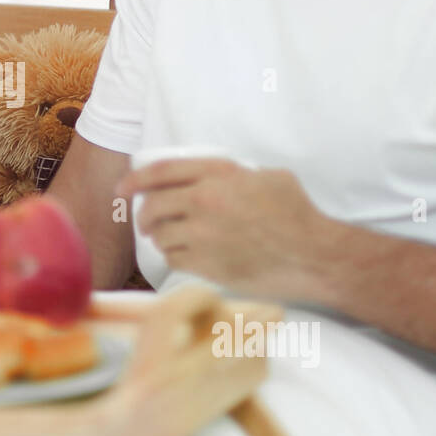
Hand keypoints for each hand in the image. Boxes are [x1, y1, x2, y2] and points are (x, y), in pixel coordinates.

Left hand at [115, 159, 334, 300]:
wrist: (312, 255)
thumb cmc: (297, 214)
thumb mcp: (268, 176)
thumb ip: (233, 173)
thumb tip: (210, 178)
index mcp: (220, 174)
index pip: (161, 171)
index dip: (136, 179)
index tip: (123, 188)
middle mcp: (206, 201)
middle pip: (152, 206)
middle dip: (144, 216)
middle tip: (147, 224)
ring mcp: (204, 234)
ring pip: (161, 235)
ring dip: (161, 238)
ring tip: (172, 240)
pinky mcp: (207, 264)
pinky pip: (174, 259)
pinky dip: (175, 257)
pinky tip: (188, 257)